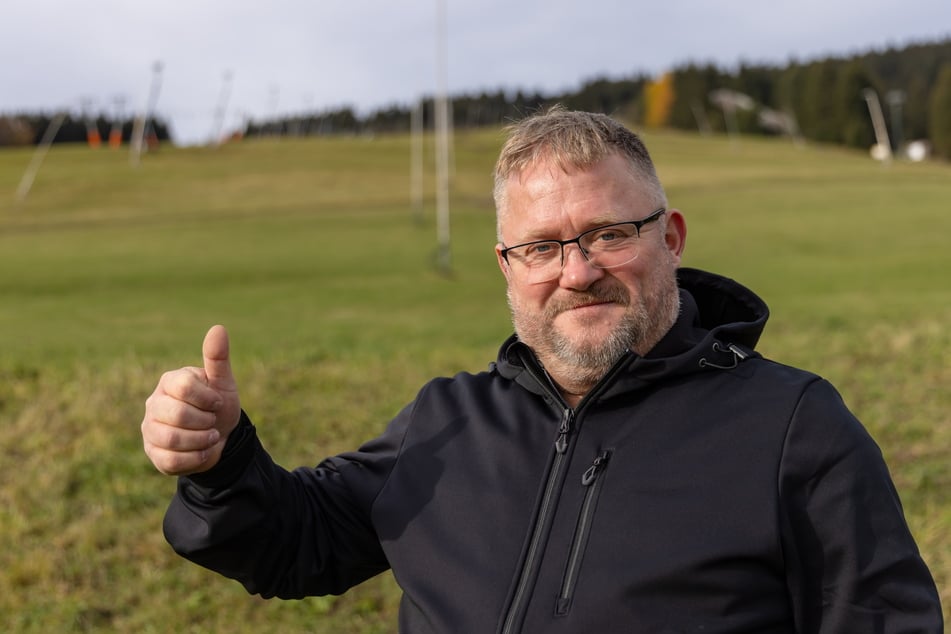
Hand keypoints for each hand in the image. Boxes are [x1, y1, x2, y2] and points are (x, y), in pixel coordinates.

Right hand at [142, 325, 241, 475]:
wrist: (220, 439)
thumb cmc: (218, 406)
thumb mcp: (223, 383)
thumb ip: (218, 359)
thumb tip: (218, 328)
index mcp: (170, 382)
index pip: (183, 387)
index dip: (207, 398)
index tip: (217, 402)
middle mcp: (154, 403)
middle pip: (177, 415)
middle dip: (205, 422)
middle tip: (213, 422)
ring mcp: (150, 429)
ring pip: (172, 439)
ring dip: (201, 441)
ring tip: (210, 436)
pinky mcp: (152, 452)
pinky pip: (171, 460)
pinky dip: (195, 458)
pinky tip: (203, 452)